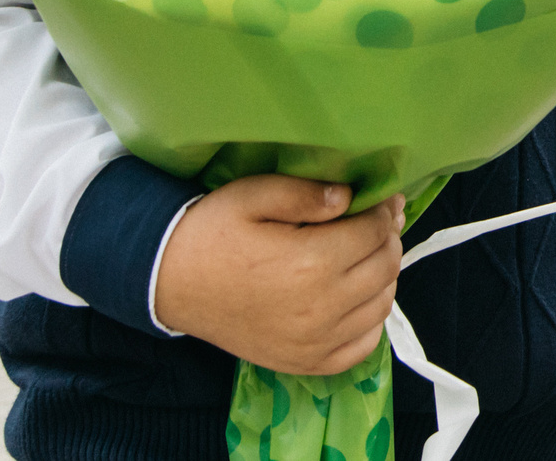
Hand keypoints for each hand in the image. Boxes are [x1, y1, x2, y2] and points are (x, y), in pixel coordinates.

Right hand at [154, 177, 403, 374]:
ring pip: (381, 304)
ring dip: (383, 276)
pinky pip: (364, 346)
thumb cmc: (211, 234)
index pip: (375, 232)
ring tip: (365, 254)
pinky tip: (355, 297)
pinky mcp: (305, 363)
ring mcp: (314, 342)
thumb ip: (306, 193)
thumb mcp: (252, 195)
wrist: (169, 284)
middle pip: (385, 267)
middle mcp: (320, 308)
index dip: (382, 210)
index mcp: (311, 262)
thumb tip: (350, 196)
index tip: (380, 199)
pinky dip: (370, 320)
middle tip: (375, 223)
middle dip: (386, 239)